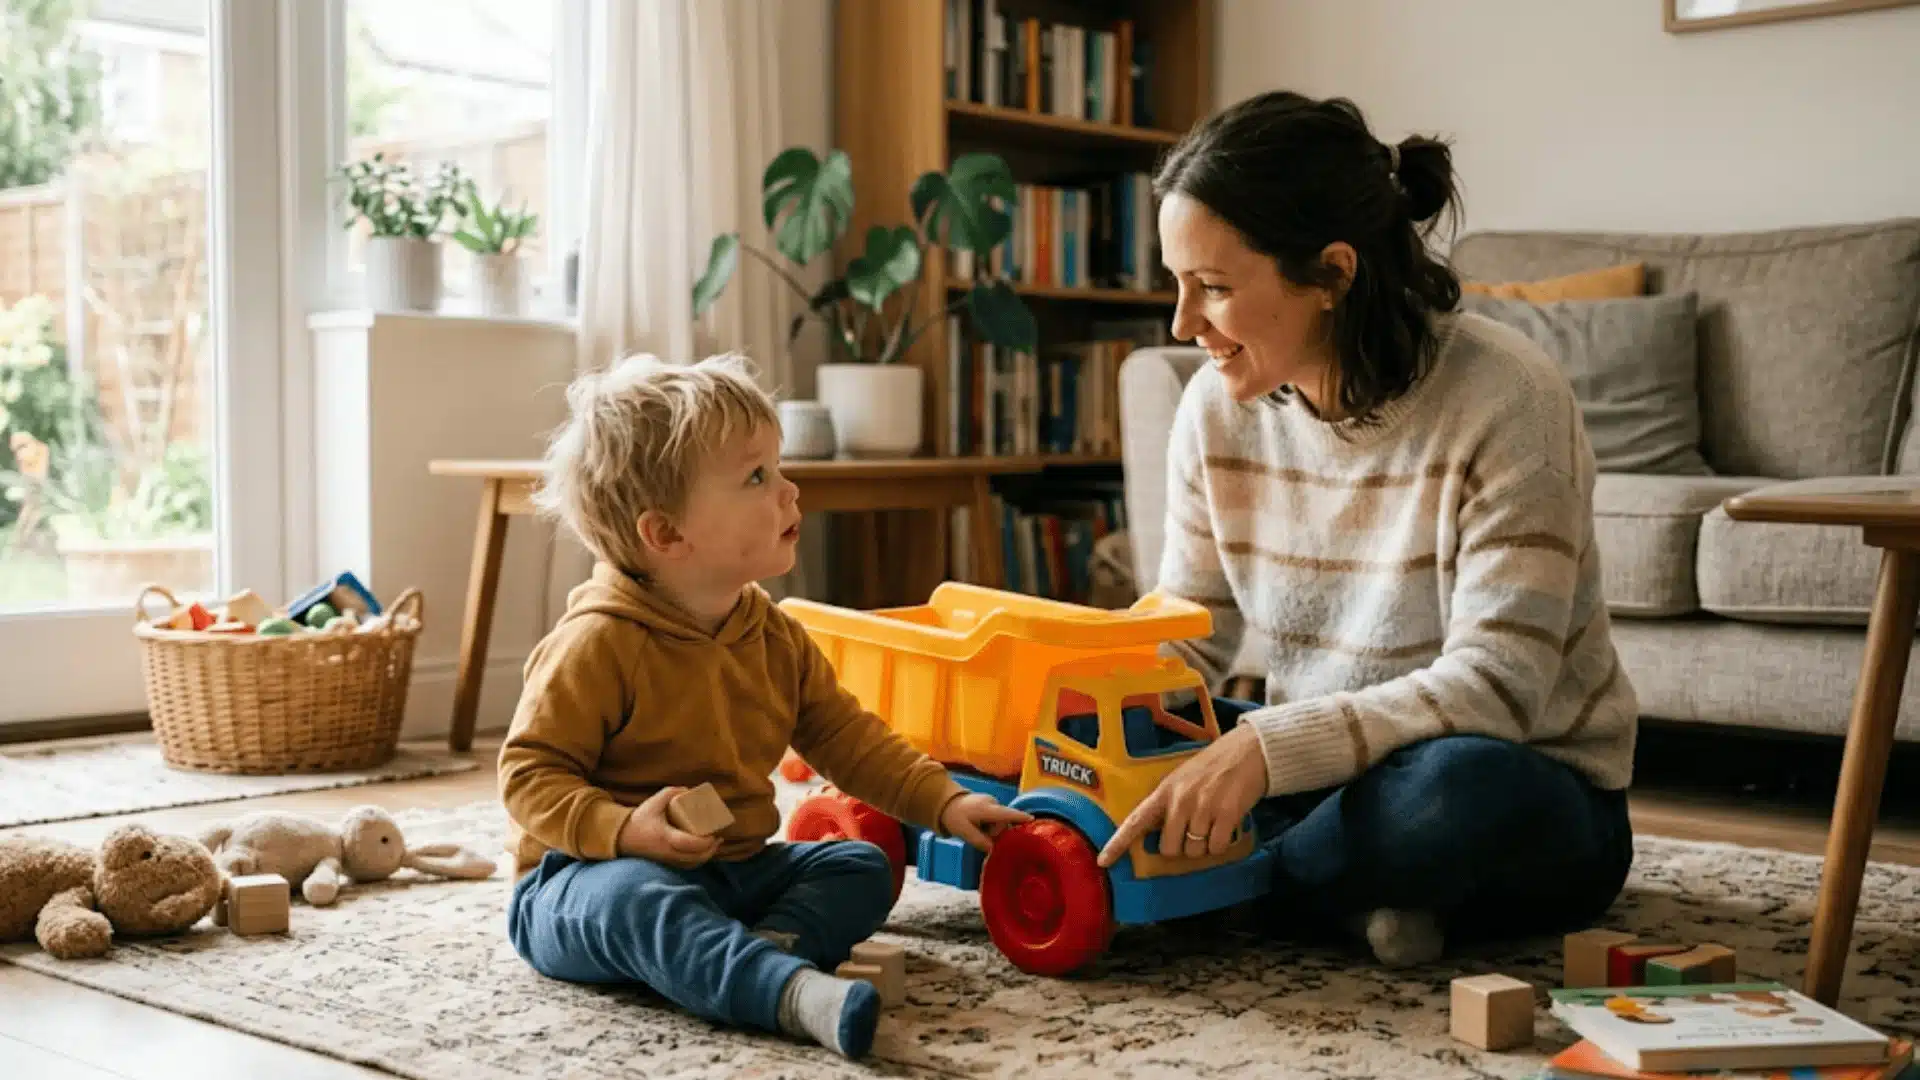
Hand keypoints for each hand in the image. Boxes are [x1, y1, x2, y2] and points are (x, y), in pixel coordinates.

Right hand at [617, 787, 721, 868]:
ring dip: (706, 855)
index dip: (706, 842)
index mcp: (666, 838)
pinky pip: (687, 865)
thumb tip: (690, 790)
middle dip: (711, 849)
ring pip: (693, 864)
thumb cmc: (640, 819)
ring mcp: (668, 860)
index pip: (690, 844)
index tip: (714, 833)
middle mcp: (668, 852)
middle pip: (696, 857)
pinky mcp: (667, 863)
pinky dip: (698, 860)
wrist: (622, 837)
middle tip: (718, 837)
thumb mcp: (654, 802)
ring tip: (715, 843)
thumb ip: (671, 792)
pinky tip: (704, 851)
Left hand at [940, 793, 1031, 852]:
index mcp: (986, 809)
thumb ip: (980, 841)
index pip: (1006, 813)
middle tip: (979, 835)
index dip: (1019, 817)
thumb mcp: (964, 832)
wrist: (947, 803)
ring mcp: (992, 802)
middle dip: (995, 832)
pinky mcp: (991, 803)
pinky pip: (996, 818)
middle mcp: (992, 803)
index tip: (1032, 819)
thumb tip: (993, 849)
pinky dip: (990, 824)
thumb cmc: (955, 817)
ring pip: (1000, 821)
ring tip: (977, 828)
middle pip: (1003, 823)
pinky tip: (979, 824)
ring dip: (992, 829)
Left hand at [1096, 723, 1267, 867]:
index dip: (1118, 844)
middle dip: (1181, 846)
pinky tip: (1226, 825)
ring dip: (1204, 845)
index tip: (1103, 862)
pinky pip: (1216, 848)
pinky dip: (1221, 844)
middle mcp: (1180, 800)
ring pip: (1194, 851)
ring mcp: (1203, 807)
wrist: (1248, 750)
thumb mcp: (1182, 780)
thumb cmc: (1213, 768)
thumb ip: (1167, 804)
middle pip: (1169, 848)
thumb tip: (1156, 835)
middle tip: (1194, 829)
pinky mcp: (1226, 814)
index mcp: (1165, 791)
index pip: (1135, 821)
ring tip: (1213, 821)